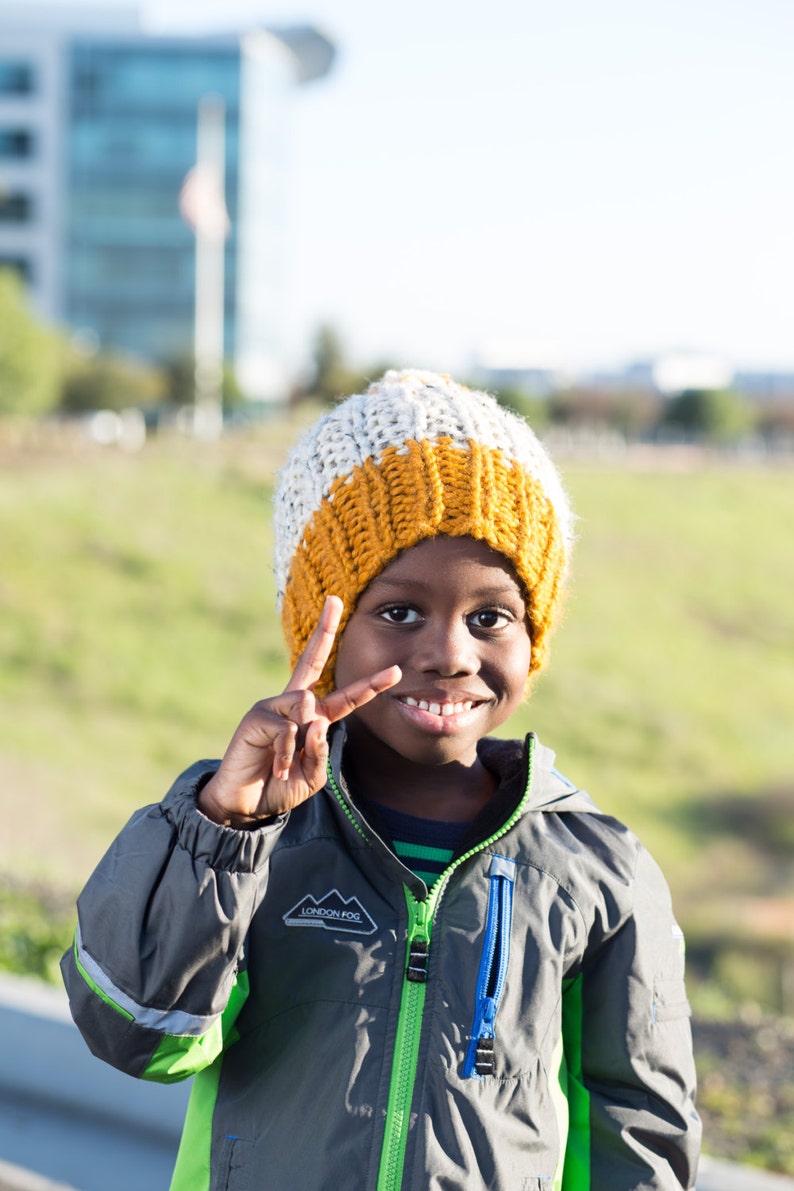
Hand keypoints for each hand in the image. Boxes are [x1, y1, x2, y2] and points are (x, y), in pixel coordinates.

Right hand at [198, 596, 399, 826]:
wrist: (246, 805)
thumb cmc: (281, 787)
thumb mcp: (314, 774)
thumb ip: (322, 750)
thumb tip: (315, 719)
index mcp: (314, 718)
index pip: (346, 697)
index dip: (371, 685)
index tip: (395, 670)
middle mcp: (294, 705)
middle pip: (311, 660)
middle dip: (325, 629)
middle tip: (336, 600)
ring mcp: (273, 707)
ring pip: (306, 706)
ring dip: (303, 742)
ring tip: (286, 765)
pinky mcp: (256, 716)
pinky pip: (287, 728)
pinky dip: (286, 754)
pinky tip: (276, 767)